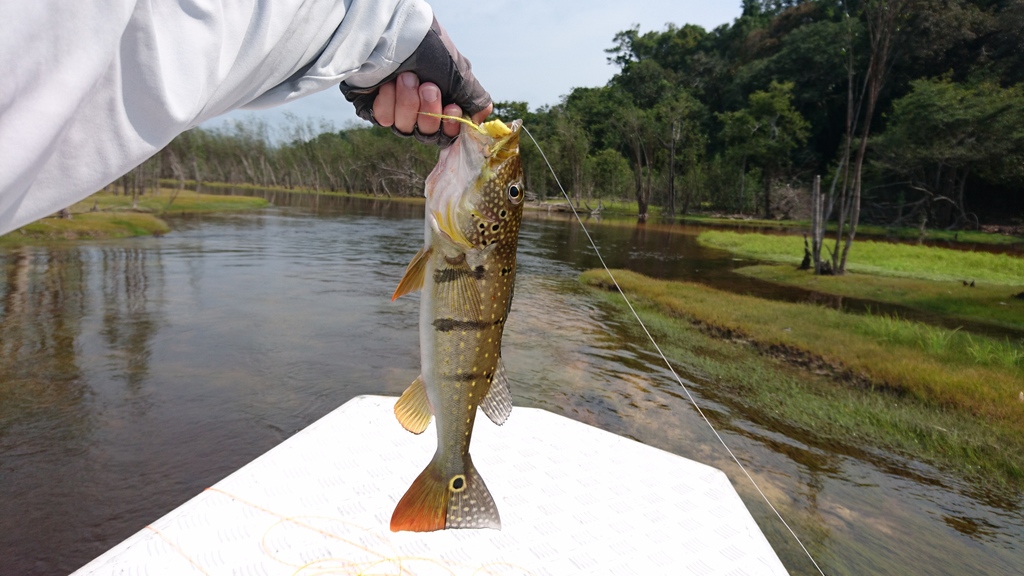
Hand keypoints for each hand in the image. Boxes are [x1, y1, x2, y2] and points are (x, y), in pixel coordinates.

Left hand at [339, 17, 491, 145]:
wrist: (396, 35)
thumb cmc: (430, 51)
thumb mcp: (461, 74)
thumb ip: (475, 99)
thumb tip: (478, 120)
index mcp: (443, 104)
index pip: (447, 133)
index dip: (450, 126)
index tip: (451, 108)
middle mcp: (421, 110)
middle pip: (427, 133)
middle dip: (429, 110)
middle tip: (428, 87)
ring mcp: (397, 110)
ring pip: (405, 127)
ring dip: (408, 102)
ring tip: (407, 78)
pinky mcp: (375, 108)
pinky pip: (385, 119)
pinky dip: (389, 100)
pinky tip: (389, 83)